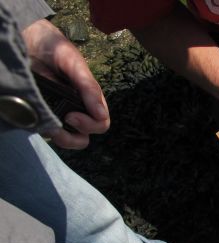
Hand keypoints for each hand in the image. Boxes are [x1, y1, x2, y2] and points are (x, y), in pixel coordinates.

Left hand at [22, 19, 109, 147]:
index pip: (100, 123)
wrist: (26, 37)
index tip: (73, 115)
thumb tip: (101, 115)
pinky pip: (48, 130)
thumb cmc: (54, 47)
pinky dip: (46, 130)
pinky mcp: (41, 112)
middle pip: (85, 137)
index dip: (90, 125)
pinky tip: (40, 120)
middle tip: (65, 119)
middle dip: (76, 135)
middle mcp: (77, 109)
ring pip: (69, 139)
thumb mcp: (74, 63)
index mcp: (89, 99)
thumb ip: (88, 87)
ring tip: (51, 128)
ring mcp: (59, 112)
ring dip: (63, 139)